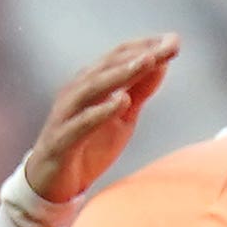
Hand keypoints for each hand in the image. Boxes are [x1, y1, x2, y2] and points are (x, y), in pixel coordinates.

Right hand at [23, 34, 176, 205]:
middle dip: (140, 55)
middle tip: (169, 46)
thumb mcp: (121, 116)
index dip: (145, 46)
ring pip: (92, 88)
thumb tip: (162, 63)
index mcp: (89, 83)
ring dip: (120, 73)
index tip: (174, 41)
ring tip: (147, 62)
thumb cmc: (87, 147)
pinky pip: (81, 124)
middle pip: (107, 67)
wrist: (51, 186)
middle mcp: (75, 93)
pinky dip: (101, 111)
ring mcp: (66, 116)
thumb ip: (139, 90)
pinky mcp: (60, 142)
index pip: (118, 56)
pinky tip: (122, 101)